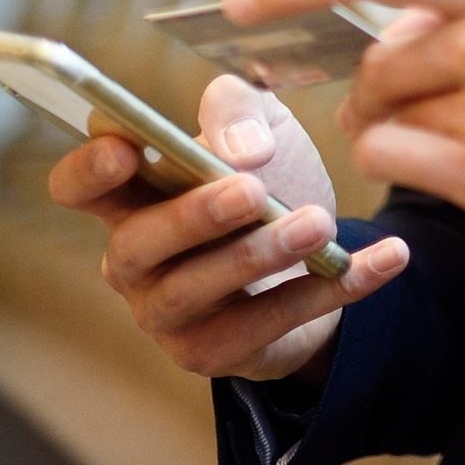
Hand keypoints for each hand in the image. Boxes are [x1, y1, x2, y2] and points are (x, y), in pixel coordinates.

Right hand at [46, 72, 409, 383]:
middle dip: (194, 216)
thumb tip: (242, 149)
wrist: (316, 248)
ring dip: (260, 255)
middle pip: (140, 243)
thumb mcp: (259, 124)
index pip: (78, 188)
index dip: (87, 171)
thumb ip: (239, 112)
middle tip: (253, 190)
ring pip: (199, 290)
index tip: (125, 148)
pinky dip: (332, 289)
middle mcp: (134, 260)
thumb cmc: (266, 176)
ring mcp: (169, 314)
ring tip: (318, 223)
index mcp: (131, 196)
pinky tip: (385, 257)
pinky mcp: (217, 353)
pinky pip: (272, 324)